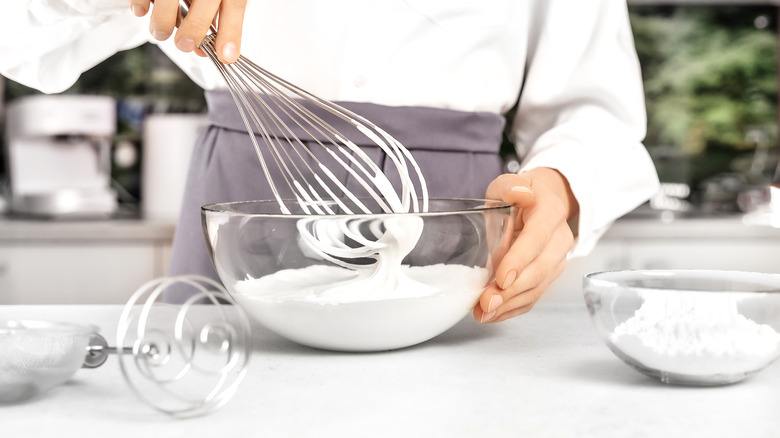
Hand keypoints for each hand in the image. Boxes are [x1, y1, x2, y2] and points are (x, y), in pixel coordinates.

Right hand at [129, 0, 245, 63]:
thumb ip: (216, 18)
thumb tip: (214, 51)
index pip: (233, 5)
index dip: (231, 33)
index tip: (226, 56)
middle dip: (195, 27)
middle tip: (184, 45)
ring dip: (163, 18)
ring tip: (160, 33)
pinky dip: (141, 1)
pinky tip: (141, 11)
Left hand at [473, 168, 577, 322]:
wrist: (544, 202)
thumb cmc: (522, 194)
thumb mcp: (510, 182)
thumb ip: (510, 186)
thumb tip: (518, 193)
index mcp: (550, 213)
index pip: (537, 238)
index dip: (520, 260)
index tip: (502, 278)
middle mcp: (559, 239)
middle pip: (539, 270)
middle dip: (512, 291)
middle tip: (487, 302)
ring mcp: (556, 260)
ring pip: (537, 288)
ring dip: (510, 305)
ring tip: (484, 312)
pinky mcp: (548, 275)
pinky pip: (533, 296)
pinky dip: (512, 309)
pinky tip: (492, 314)